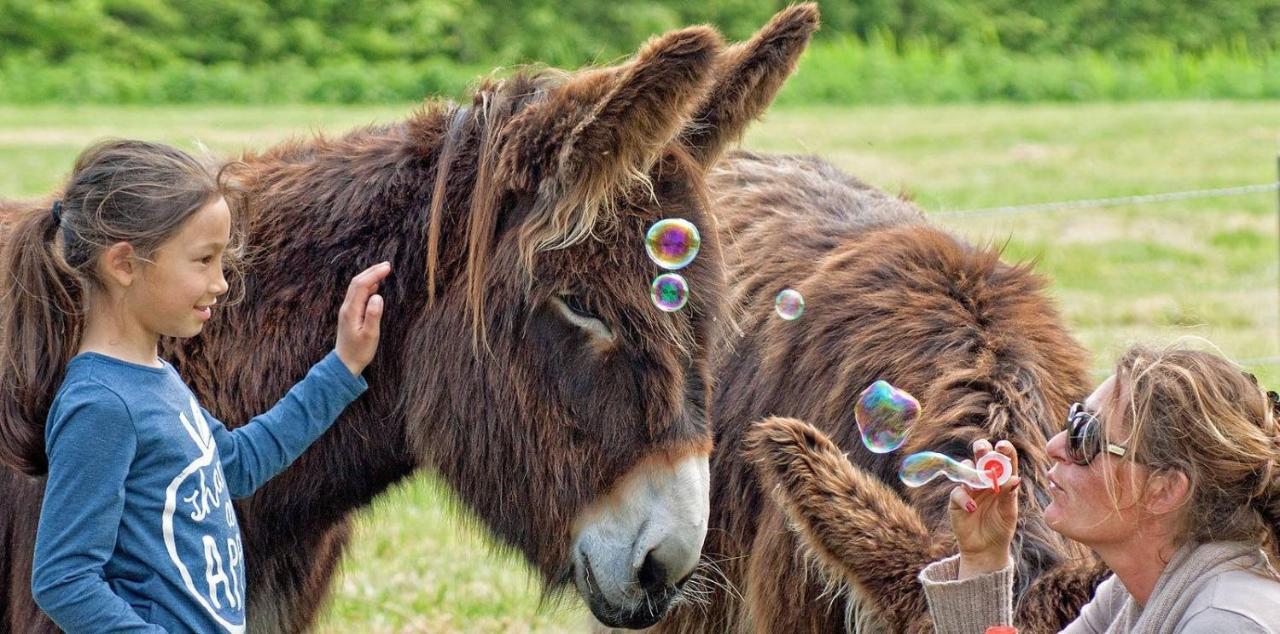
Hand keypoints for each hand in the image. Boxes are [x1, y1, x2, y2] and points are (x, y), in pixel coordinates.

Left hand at [335, 262, 390, 376]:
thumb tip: (378, 296)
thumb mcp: (370, 335)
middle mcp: (347, 307)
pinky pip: (357, 294)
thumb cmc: (359, 351)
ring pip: (356, 287)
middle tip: (387, 265)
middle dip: (371, 271)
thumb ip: (373, 315)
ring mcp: (347, 310)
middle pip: (357, 282)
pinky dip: (366, 286)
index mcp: (351, 310)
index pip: (362, 285)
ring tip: (383, 271)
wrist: (345, 363)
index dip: (374, 274)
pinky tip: (375, 286)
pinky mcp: (350, 314)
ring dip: (369, 277)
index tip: (387, 268)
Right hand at [949, 438, 1020, 578]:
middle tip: (983, 450)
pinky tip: (972, 507)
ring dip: (971, 470)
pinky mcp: (956, 500)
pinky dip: (964, 497)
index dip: (1003, 450)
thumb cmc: (1001, 529)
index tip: (1002, 446)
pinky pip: (957, 492)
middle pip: (981, 457)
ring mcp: (970, 488)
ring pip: (966, 469)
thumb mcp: (1009, 514)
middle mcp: (985, 480)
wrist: (985, 549)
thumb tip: (1015, 479)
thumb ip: (1009, 496)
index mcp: (1002, 480)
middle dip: (981, 449)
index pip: (1004, 460)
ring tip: (979, 481)